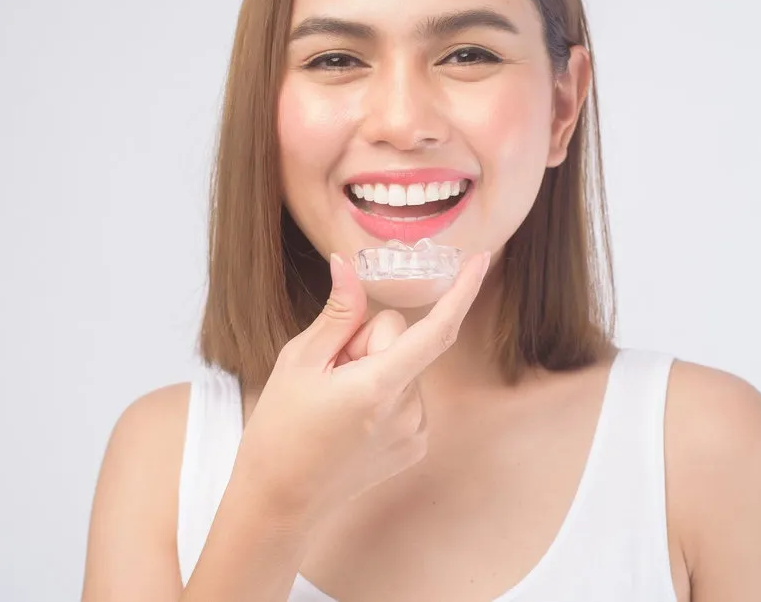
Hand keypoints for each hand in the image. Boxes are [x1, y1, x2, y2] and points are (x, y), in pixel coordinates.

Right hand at [232, 250, 490, 526]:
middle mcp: (408, 411)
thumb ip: (337, 314)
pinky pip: (406, 394)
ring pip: (403, 367)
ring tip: (336, 402)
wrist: (280, 500)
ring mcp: (415, 432)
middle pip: (402, 340)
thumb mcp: (299, 362)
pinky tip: (351, 419)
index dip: (462, 291)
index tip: (480, 260)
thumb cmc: (281, 430)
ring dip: (374, 370)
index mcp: (379, 387)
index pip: (436, 331)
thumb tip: (348, 265)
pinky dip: (383, 394)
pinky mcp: (414, 446)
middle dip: (367, 341)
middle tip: (329, 372)